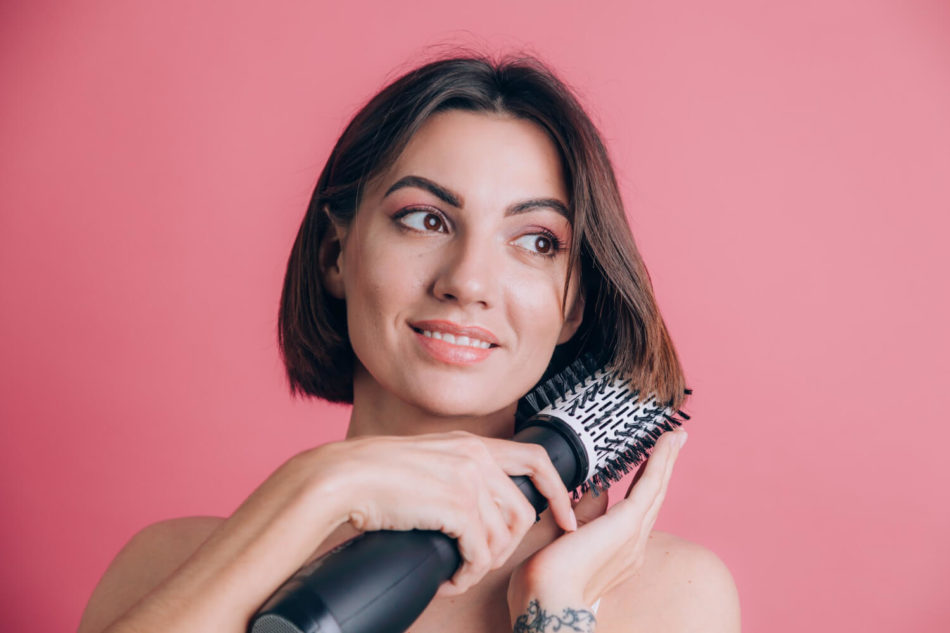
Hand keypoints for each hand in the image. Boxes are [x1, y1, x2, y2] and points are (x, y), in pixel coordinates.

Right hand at [310, 430, 577, 596]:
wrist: (344, 477)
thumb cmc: (374, 475)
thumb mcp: (427, 460)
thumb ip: (456, 471)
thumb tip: (474, 507)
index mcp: (472, 444)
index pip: (536, 459)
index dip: (558, 491)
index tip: (565, 517)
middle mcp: (477, 457)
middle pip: (523, 511)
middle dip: (508, 546)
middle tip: (481, 562)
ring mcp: (468, 481)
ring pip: (503, 537)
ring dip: (482, 565)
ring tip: (458, 573)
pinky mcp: (456, 506)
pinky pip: (480, 554)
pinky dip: (466, 575)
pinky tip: (449, 579)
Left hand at [506, 429, 686, 618]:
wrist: (546, 600)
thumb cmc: (544, 579)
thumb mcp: (564, 538)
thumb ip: (583, 514)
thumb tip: (594, 489)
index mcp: (617, 552)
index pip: (635, 508)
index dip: (644, 483)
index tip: (648, 464)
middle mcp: (631, 546)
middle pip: (652, 498)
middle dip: (663, 468)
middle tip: (674, 442)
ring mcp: (633, 536)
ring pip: (655, 489)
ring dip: (666, 460)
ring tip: (675, 437)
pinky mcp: (628, 525)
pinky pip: (650, 485)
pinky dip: (661, 460)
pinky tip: (668, 442)